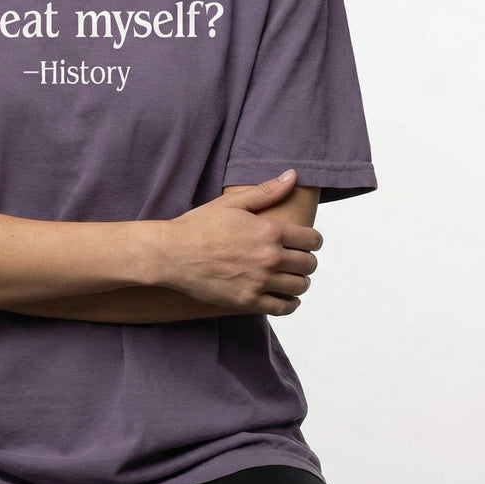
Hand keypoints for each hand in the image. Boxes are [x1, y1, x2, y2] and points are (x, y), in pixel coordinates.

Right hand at [159, 170, 321, 315]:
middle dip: (306, 261)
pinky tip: (285, 297)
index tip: (306, 242)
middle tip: (295, 259)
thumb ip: (267, 191)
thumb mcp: (233, 203)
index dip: (312, 240)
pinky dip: (290, 303)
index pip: (312, 240)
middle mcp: (270, 258)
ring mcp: (260, 281)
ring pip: (300, 286)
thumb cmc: (199, 226)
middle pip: (309, 264)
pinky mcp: (248, 301)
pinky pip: (283, 308)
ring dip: (299, 281)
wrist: (172, 254)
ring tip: (289, 277)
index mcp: (270, 231)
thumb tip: (293, 176)